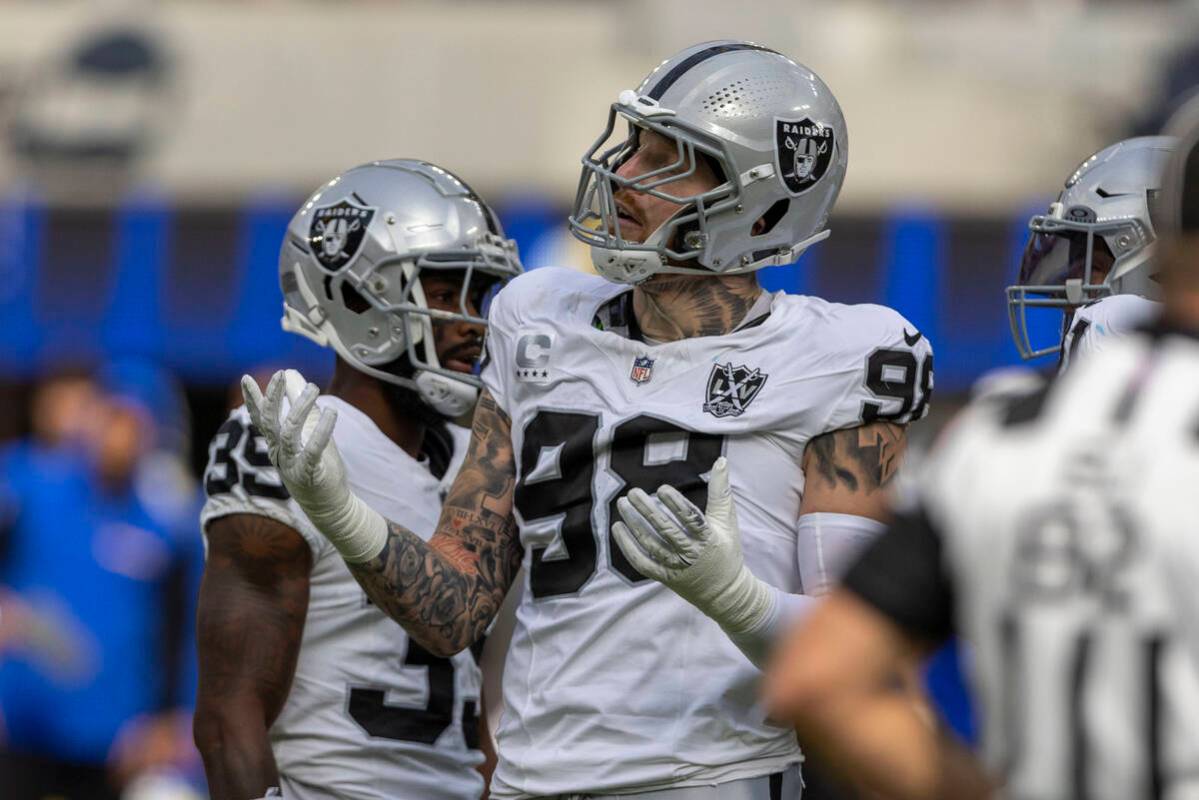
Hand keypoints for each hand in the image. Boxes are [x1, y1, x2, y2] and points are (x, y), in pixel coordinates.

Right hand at [242, 370, 385, 562]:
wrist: (328, 504)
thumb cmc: (317, 465)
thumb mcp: (308, 430)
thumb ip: (299, 404)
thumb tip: (292, 373)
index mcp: (276, 444)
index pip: (260, 418)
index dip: (252, 399)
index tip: (246, 378)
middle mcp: (279, 453)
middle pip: (269, 422)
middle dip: (272, 397)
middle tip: (280, 374)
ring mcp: (293, 464)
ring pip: (289, 432)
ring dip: (299, 407)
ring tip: (313, 388)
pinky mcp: (310, 473)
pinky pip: (313, 449)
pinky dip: (322, 430)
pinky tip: (330, 412)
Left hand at [612, 457, 770, 633]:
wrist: (726, 593)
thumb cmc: (726, 550)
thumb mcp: (727, 521)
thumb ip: (721, 491)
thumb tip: (721, 460)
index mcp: (708, 538)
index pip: (691, 519)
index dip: (677, 504)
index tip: (662, 488)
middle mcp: (691, 553)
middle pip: (666, 531)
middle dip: (648, 511)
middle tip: (633, 493)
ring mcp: (676, 567)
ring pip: (651, 545)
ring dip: (634, 525)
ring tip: (622, 504)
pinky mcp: (665, 577)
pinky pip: (642, 563)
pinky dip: (628, 547)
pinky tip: (617, 528)